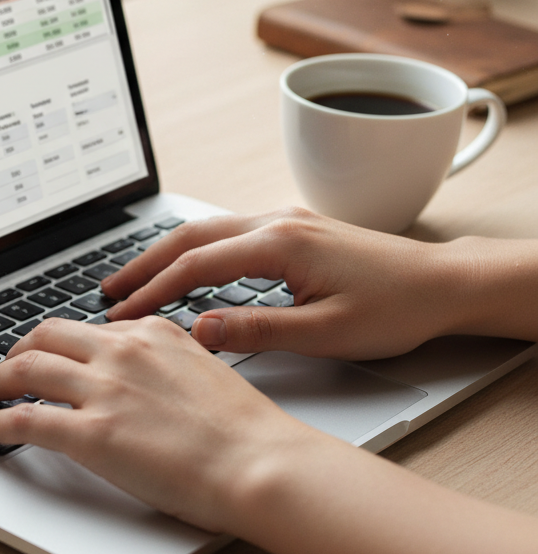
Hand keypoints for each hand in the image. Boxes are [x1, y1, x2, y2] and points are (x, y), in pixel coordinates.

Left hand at [0, 316, 315, 532]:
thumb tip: (136, 372)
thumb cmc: (243, 430)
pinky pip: (24, 420)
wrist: (261, 463)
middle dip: (15, 352)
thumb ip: (163, 361)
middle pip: (44, 338)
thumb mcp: (202, 370)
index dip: (56, 345)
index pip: (86, 329)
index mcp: (150, 332)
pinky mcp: (92, 434)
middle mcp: (121, 351)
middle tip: (3, 370)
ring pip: (24, 371)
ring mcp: (104, 390)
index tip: (44, 356)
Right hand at [102, 207, 458, 359]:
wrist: (445, 282)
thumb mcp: (327, 333)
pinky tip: (186, 270)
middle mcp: (277, 221)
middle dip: (144, 263)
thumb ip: (259, 330)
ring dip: (166, 254)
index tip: (122, 313)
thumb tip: (200, 330)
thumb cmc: (396, 308)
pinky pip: (229, 233)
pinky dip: (195, 251)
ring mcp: (285, 220)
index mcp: (280, 243)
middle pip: (190, 236)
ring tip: (134, 280)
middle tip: (108, 291)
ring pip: (207, 230)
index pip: (196, 265)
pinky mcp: (294, 228)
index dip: (153, 290)